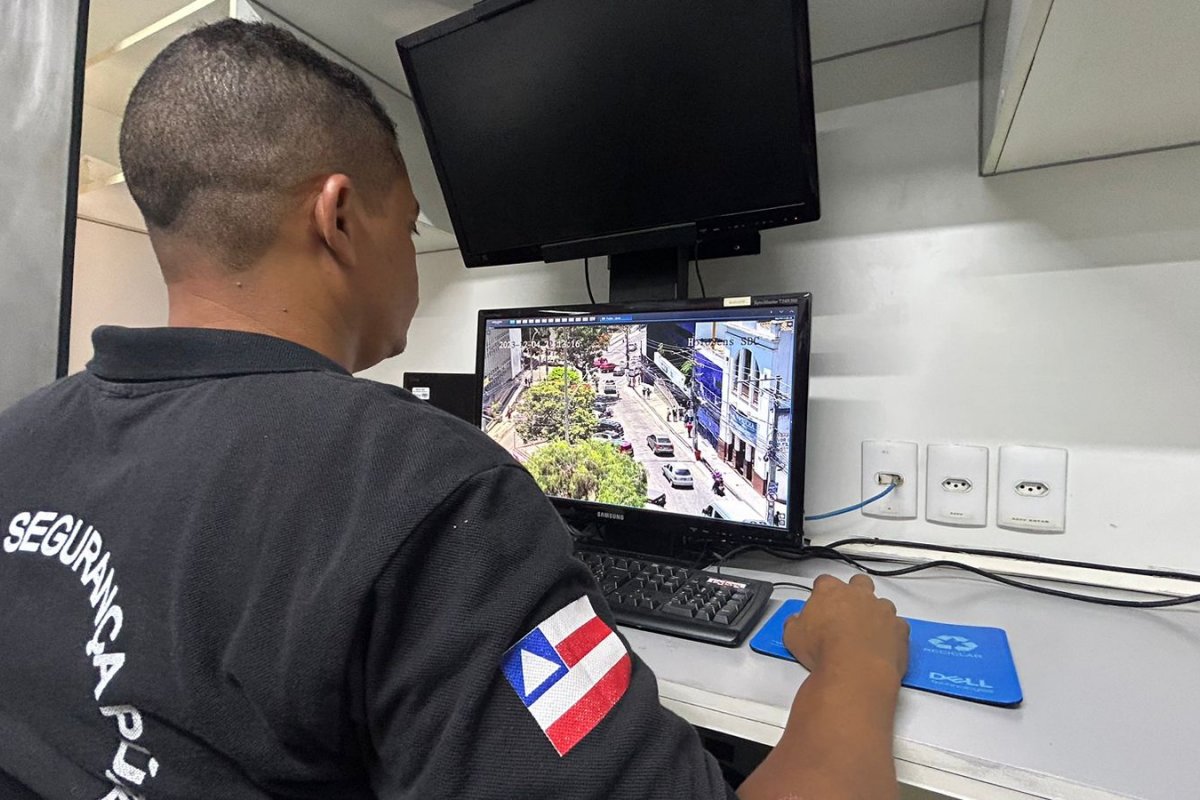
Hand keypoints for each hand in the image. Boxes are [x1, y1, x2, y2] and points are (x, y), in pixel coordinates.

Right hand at [783, 574, 908, 681]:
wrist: (854, 669)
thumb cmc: (824, 649)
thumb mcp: (793, 637)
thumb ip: (794, 623)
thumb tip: (794, 623)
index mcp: (830, 591)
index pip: (824, 581)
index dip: (822, 592)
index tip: (820, 604)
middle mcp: (859, 595)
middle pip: (859, 582)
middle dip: (855, 593)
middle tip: (847, 612)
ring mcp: (882, 610)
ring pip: (882, 603)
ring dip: (875, 614)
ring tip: (866, 634)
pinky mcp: (899, 629)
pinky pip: (898, 626)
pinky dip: (892, 634)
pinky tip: (882, 646)